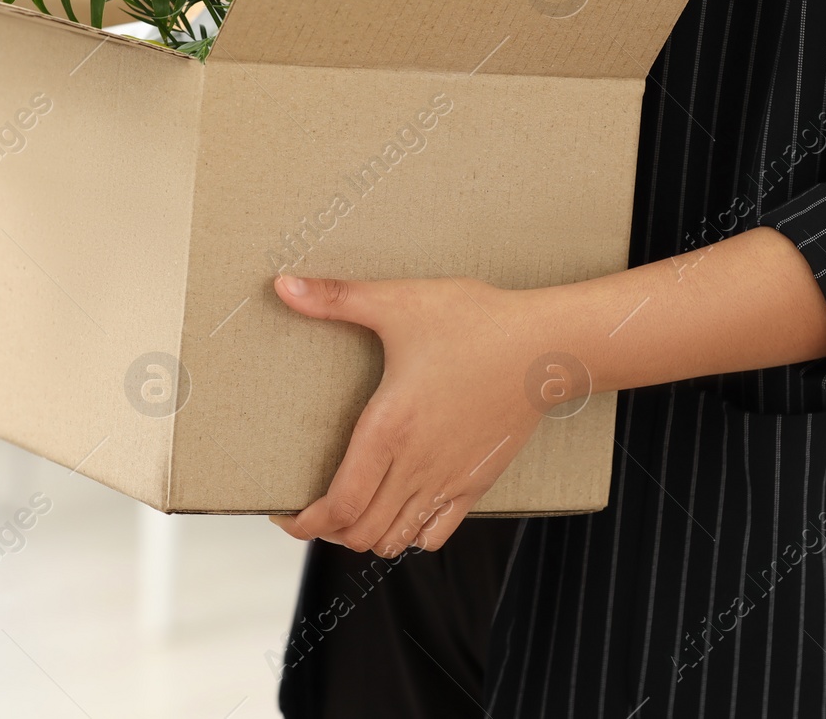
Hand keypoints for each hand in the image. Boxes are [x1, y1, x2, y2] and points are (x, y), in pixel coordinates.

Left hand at [268, 273, 556, 556]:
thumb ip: (337, 297)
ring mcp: (448, 480)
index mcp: (389, 429)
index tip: (286, 514)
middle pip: (359, 533)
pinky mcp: (476, 484)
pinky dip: (409, 535)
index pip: (338, 506)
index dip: (304, 523)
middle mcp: (416, 465)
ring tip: (351, 510)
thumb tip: (282, 285)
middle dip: (327, 531)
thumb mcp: (399, 302)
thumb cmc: (474, 321)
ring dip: (365, 535)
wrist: (543, 345)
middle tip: (312, 508)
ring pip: (394, 540)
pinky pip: (435, 535)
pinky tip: (399, 508)